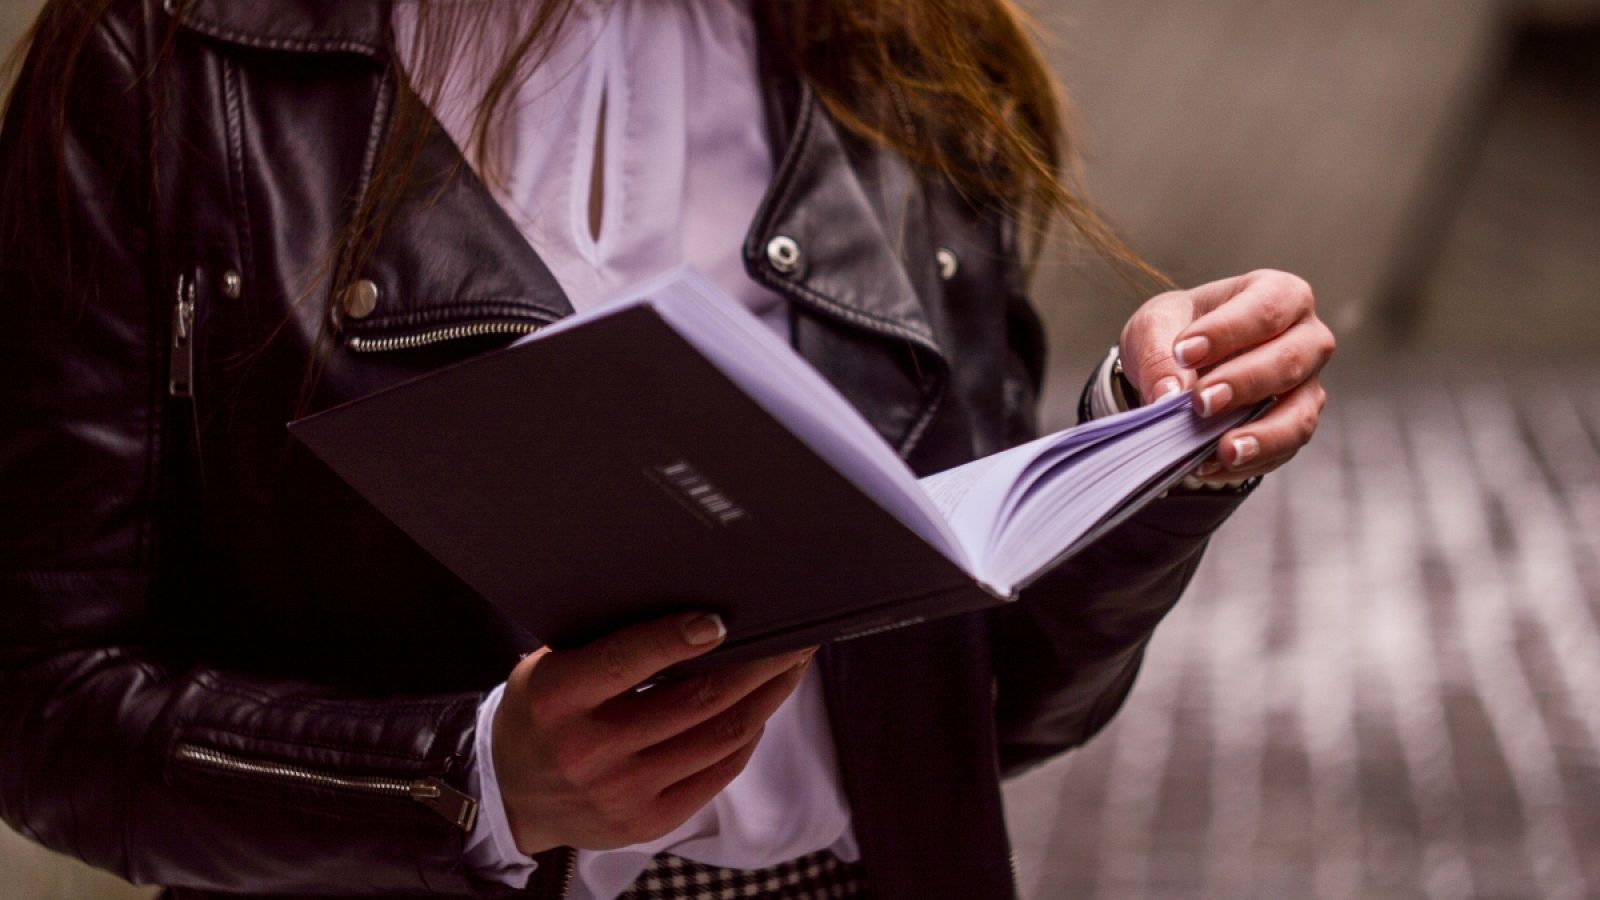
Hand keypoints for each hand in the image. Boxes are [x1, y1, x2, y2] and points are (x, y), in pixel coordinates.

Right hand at [492, 613, 813, 853]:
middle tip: (795, 635)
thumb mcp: (550, 666)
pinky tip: (761, 709)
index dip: (678, 638)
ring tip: (791, 668)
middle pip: (696, 701)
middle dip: (758, 664)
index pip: (627, 661)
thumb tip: (691, 607)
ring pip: (719, 737)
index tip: (721, 619)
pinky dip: (747, 736)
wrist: (512, 794)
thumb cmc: (541, 713)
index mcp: (557, 697)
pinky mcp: (648, 821)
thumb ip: (607, 644)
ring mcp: (622, 792)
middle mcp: (590, 749)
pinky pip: (718, 772)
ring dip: (766, 698)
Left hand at [1119, 269, 1334, 482]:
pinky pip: (1283, 450)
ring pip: (1299, 414)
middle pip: (1290, 361)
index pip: (1266, 309)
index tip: (1184, 353)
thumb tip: (1169, 396)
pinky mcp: (1294, 425)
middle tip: (1201, 402)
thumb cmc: (1179, 331)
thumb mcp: (1154, 327)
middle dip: (1245, 383)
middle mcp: (1305, 338)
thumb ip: (1158, 354)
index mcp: (1278, 295)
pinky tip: (1212, 466)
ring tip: (1223, 451)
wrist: (1182, 364)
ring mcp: (1306, 386)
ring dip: (1262, 436)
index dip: (1227, 332)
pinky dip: (1250, 461)